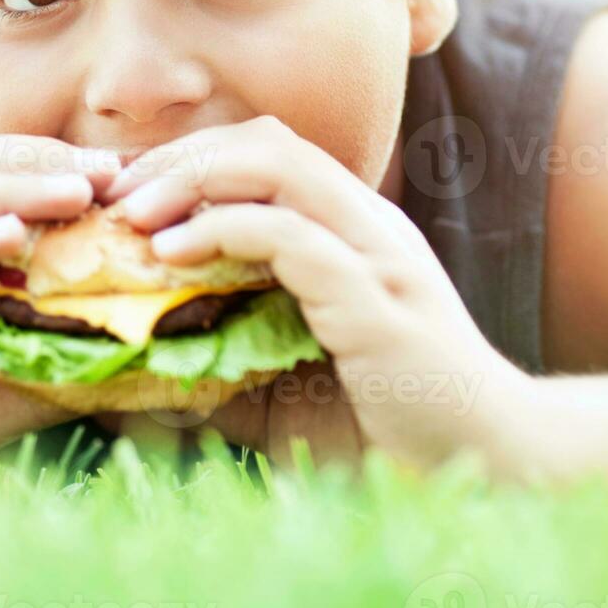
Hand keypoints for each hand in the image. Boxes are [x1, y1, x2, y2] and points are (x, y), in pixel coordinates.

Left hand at [103, 116, 529, 469]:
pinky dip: (223, 232)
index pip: (268, 152)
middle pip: (266, 141)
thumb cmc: (390, 429)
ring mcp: (379, 257)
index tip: (126, 196)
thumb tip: (130, 370)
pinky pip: (292, 237)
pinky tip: (173, 256)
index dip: (192, 158)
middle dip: (180, 155)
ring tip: (132, 216)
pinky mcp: (377, 300)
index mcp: (355, 233)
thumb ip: (223, 369)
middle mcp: (370, 228)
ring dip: (192, 180)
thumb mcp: (286, 391)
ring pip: (278, 167)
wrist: (492, 465)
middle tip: (114, 195)